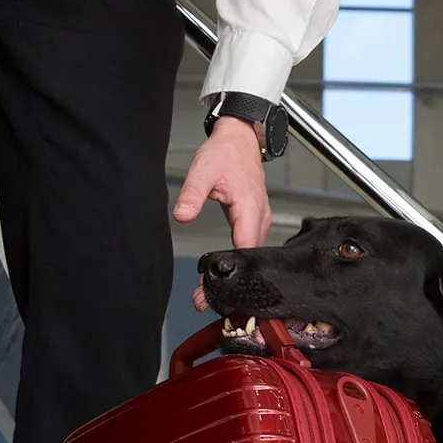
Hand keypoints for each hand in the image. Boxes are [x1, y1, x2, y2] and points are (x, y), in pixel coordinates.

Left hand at [175, 117, 269, 309]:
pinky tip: (223, 273)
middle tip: (205, 301)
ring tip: (210, 294)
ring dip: (234, 275)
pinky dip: (237, 261)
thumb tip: (182, 215)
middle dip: (230, 282)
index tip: (214, 290)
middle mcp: (259, 216)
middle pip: (249, 258)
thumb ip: (192, 194)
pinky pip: (249, 245)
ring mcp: (259, 219)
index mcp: (250, 208)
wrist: (240, 140)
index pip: (244, 248)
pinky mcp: (255, 220)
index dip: (232, 273)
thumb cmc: (225, 153)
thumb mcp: (203, 170)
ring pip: (251, 254)